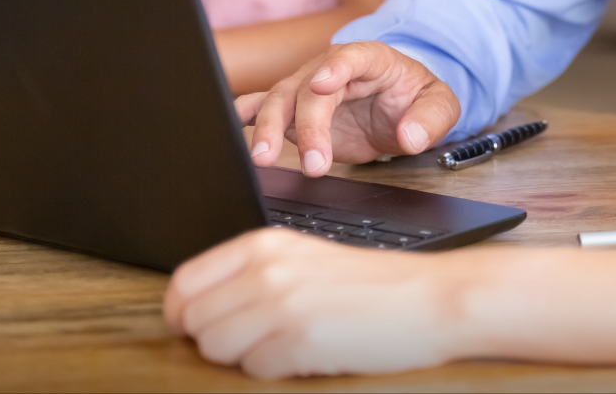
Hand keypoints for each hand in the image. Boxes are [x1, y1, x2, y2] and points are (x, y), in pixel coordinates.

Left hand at [163, 228, 473, 378]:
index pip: (184, 283)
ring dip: (244, 357)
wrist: (431, 299)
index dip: (185, 314)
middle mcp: (266, 270)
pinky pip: (254, 370)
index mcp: (263, 245)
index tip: (203, 328)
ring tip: (284, 346)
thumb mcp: (304, 260)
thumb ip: (251, 275)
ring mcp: (281, 305)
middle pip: (194, 321)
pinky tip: (307, 355)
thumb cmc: (372, 286)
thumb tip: (196, 309)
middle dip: (218, 340)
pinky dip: (275, 370)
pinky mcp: (300, 341)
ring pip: (216, 348)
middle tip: (257, 341)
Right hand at [236, 42, 460, 176]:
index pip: (350, 57)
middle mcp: (330, 69)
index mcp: (369, 59)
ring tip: (262, 157)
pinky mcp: (293, 110)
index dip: (334, 67)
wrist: (398, 106)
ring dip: (267, 128)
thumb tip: (412, 136)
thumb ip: (431, 119)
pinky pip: (262, 107)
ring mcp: (307, 88)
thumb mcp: (441, 105)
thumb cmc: (416, 98)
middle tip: (312, 163)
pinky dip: (245, 115)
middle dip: (307, 126)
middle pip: (309, 89)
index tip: (322, 83)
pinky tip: (231, 127)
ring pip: (279, 100)